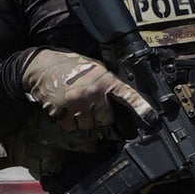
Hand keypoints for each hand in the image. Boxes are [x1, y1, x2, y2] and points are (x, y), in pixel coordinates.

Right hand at [19, 48, 148, 136]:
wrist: (43, 66)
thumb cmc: (72, 67)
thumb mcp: (96, 69)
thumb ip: (109, 84)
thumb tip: (120, 100)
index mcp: (105, 81)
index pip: (127, 95)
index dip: (141, 108)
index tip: (152, 118)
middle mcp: (93, 94)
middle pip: (106, 119)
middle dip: (101, 115)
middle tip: (91, 104)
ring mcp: (77, 105)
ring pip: (89, 125)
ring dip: (85, 120)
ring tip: (78, 105)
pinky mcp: (62, 113)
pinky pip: (72, 127)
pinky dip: (70, 122)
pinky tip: (67, 109)